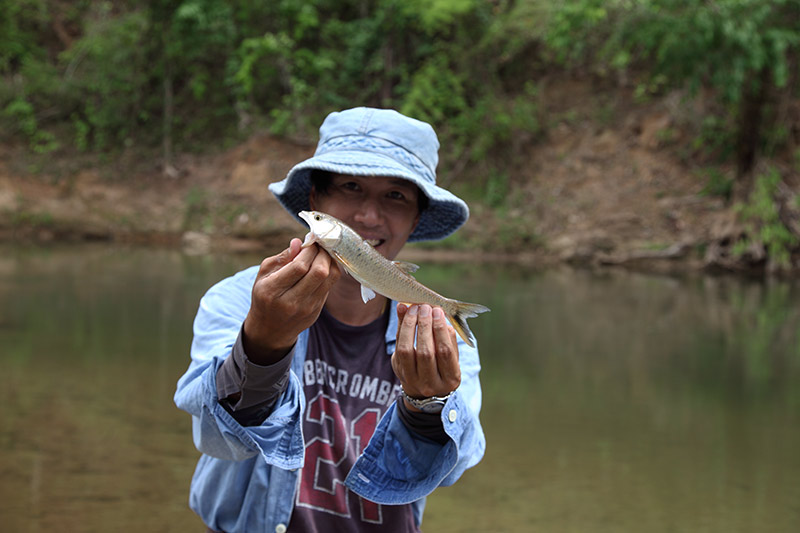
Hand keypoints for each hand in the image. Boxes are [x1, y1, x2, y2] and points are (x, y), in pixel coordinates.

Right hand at [242, 238, 340, 364]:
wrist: (270, 330)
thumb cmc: (265, 296)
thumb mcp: (264, 275)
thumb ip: (282, 257)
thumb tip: (299, 242)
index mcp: (272, 291)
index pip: (299, 266)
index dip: (309, 250)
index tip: (311, 241)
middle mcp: (290, 302)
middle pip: (319, 272)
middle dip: (322, 253)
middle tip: (319, 246)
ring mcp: (306, 309)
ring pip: (329, 279)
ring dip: (330, 261)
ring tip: (322, 254)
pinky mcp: (317, 311)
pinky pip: (330, 286)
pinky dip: (330, 272)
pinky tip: (323, 266)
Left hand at [391, 304, 459, 410]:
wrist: (425, 391)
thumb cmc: (443, 367)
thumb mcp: (452, 357)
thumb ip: (448, 338)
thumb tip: (438, 314)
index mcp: (450, 379)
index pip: (445, 352)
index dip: (440, 330)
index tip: (438, 311)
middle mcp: (430, 383)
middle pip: (426, 352)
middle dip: (425, 326)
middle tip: (425, 307)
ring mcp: (412, 380)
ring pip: (407, 351)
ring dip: (409, 326)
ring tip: (414, 309)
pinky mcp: (399, 371)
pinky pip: (397, 347)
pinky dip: (400, 328)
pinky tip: (403, 313)